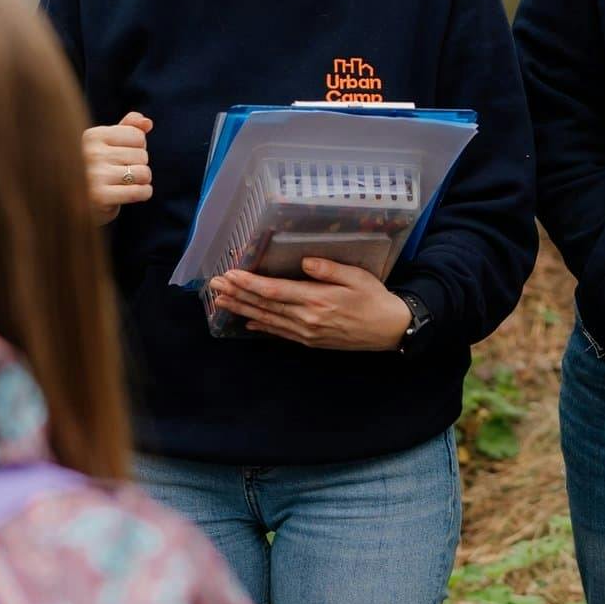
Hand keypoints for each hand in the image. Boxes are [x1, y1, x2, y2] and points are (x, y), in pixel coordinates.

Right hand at [83, 111, 154, 223]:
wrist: (74, 206)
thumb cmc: (96, 169)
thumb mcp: (108, 144)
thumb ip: (128, 128)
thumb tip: (148, 122)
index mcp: (92, 136)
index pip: (137, 135)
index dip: (136, 147)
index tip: (121, 156)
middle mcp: (91, 153)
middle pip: (142, 155)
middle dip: (137, 165)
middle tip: (120, 173)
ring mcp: (95, 175)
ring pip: (144, 173)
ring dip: (141, 180)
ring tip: (124, 183)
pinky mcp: (101, 197)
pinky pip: (140, 192)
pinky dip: (143, 193)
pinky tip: (131, 194)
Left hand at [210, 260, 414, 350]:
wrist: (390, 331)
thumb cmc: (375, 299)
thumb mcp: (357, 277)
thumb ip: (330, 270)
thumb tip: (305, 262)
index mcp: (317, 300)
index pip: (275, 291)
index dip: (249, 283)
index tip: (230, 274)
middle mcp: (307, 319)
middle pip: (265, 305)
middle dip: (238, 294)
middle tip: (214, 286)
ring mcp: (307, 333)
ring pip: (268, 320)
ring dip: (243, 310)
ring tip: (221, 302)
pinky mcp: (311, 341)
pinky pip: (280, 333)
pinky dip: (262, 326)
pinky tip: (247, 322)